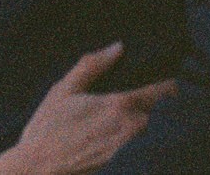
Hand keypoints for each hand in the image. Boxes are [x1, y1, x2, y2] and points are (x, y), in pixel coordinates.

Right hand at [0, 43, 176, 174]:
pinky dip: (126, 134)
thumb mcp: (65, 89)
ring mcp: (121, 148)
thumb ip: (92, 65)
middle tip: (140, 93)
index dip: (167, 86)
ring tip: (121, 111)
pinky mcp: (114, 161)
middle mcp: (125, 128)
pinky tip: (106, 130)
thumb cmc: (48, 125)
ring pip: (141, 129)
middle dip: (148, 103)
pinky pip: (129, 143)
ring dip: (137, 119)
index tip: (172, 82)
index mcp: (116, 106)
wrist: (38, 167)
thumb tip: (117, 47)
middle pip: (150, 112)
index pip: (155, 94)